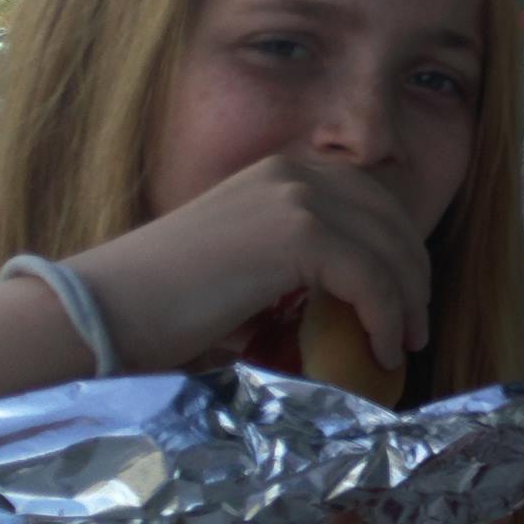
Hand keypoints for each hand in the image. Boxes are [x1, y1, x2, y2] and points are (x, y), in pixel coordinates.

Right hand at [63, 156, 430, 374]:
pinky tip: (385, 351)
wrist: (106, 310)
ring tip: (406, 345)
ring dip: (409, 303)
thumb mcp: (245, 262)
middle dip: (414, 276)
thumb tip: (350, 299)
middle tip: (416, 328)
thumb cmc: (165, 303)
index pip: (374, 202)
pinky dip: (388, 319)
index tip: (407, 298)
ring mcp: (298, 197)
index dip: (401, 249)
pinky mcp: (299, 234)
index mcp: (284, 171)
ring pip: (392, 251)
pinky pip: (373, 280)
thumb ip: (297, 262)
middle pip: (393, 222)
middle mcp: (296, 172)